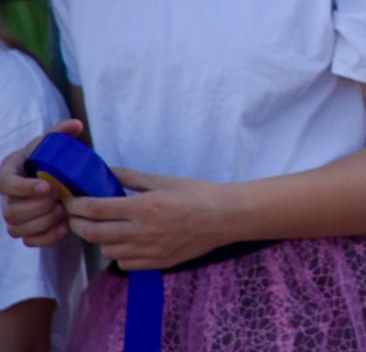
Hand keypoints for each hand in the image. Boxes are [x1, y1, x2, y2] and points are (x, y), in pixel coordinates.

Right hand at [1, 119, 82, 246]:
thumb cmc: (47, 158)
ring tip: (63, 210)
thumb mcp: (50, 143)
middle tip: (61, 199)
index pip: (6, 183)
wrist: (49, 176)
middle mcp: (7, 197)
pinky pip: (28, 241)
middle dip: (39, 207)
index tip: (48, 186)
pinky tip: (63, 227)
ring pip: (17, 228)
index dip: (24, 188)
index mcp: (9, 171)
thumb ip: (60, 132)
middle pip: (11, 211)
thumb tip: (76, 125)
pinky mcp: (24, 230)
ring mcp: (14, 215)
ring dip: (43, 222)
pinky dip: (46, 237)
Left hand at [64, 168, 227, 269]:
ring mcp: (149, 251)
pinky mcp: (157, 263)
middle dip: (78, 224)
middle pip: (94, 233)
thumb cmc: (197, 194)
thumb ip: (131, 178)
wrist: (225, 217)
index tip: (70, 200)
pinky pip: (124, 263)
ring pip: (106, 250)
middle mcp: (142, 232)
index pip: (96, 209)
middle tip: (76, 215)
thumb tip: (105, 172)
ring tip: (103, 226)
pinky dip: (118, 253)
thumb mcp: (163, 180)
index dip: (76, 205)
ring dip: (99, 238)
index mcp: (144, 207)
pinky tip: (126, 241)